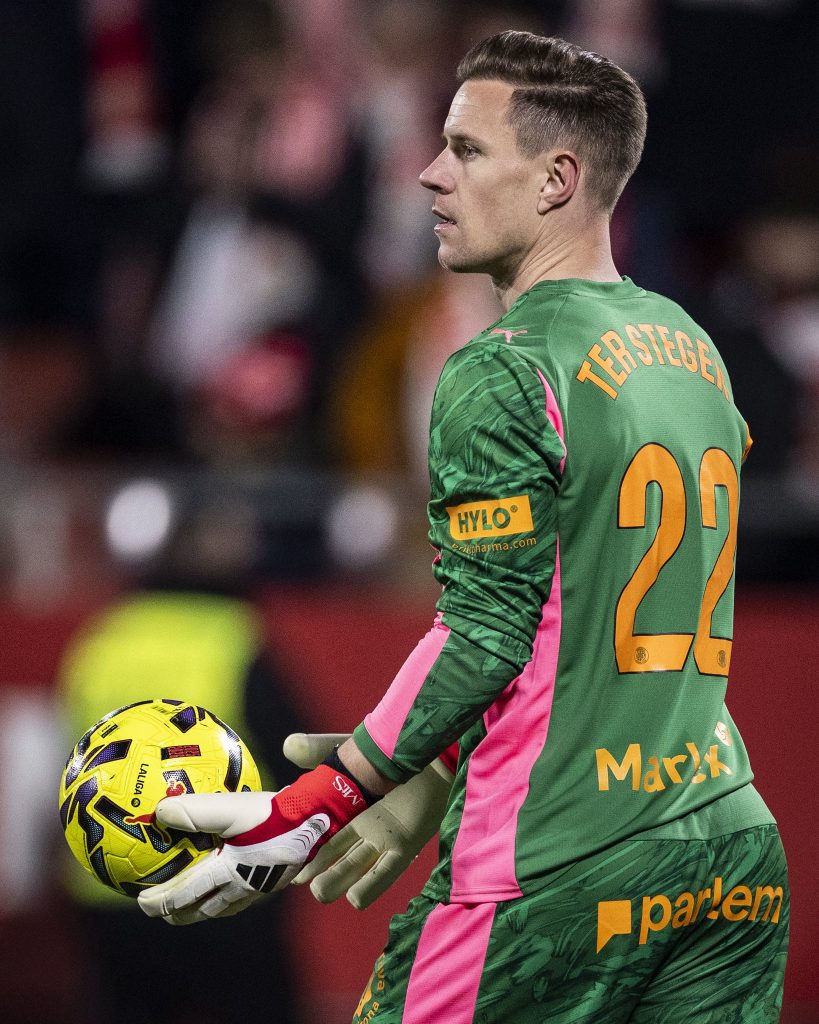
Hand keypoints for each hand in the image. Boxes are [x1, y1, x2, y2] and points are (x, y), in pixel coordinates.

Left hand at [137, 763, 367, 924]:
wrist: (317, 819)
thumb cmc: (273, 815)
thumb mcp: (230, 808)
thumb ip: (195, 810)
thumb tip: (159, 811)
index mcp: (226, 875)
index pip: (184, 898)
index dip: (160, 903)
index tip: (141, 901)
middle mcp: (242, 888)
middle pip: (203, 910)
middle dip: (179, 913)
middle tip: (162, 910)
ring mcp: (261, 886)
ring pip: (225, 907)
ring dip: (203, 908)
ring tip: (193, 903)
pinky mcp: (276, 878)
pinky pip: (243, 895)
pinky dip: (226, 895)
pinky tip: (232, 879)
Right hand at [284, 733, 453, 908]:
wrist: (426, 750)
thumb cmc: (389, 750)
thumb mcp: (349, 750)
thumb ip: (317, 749)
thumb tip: (286, 744)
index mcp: (344, 809)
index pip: (316, 835)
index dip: (300, 848)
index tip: (280, 855)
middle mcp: (361, 829)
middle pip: (331, 858)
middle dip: (313, 869)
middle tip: (297, 878)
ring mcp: (381, 838)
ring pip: (353, 868)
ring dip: (335, 881)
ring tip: (319, 891)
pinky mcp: (404, 845)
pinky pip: (385, 872)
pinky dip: (370, 887)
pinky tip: (354, 898)